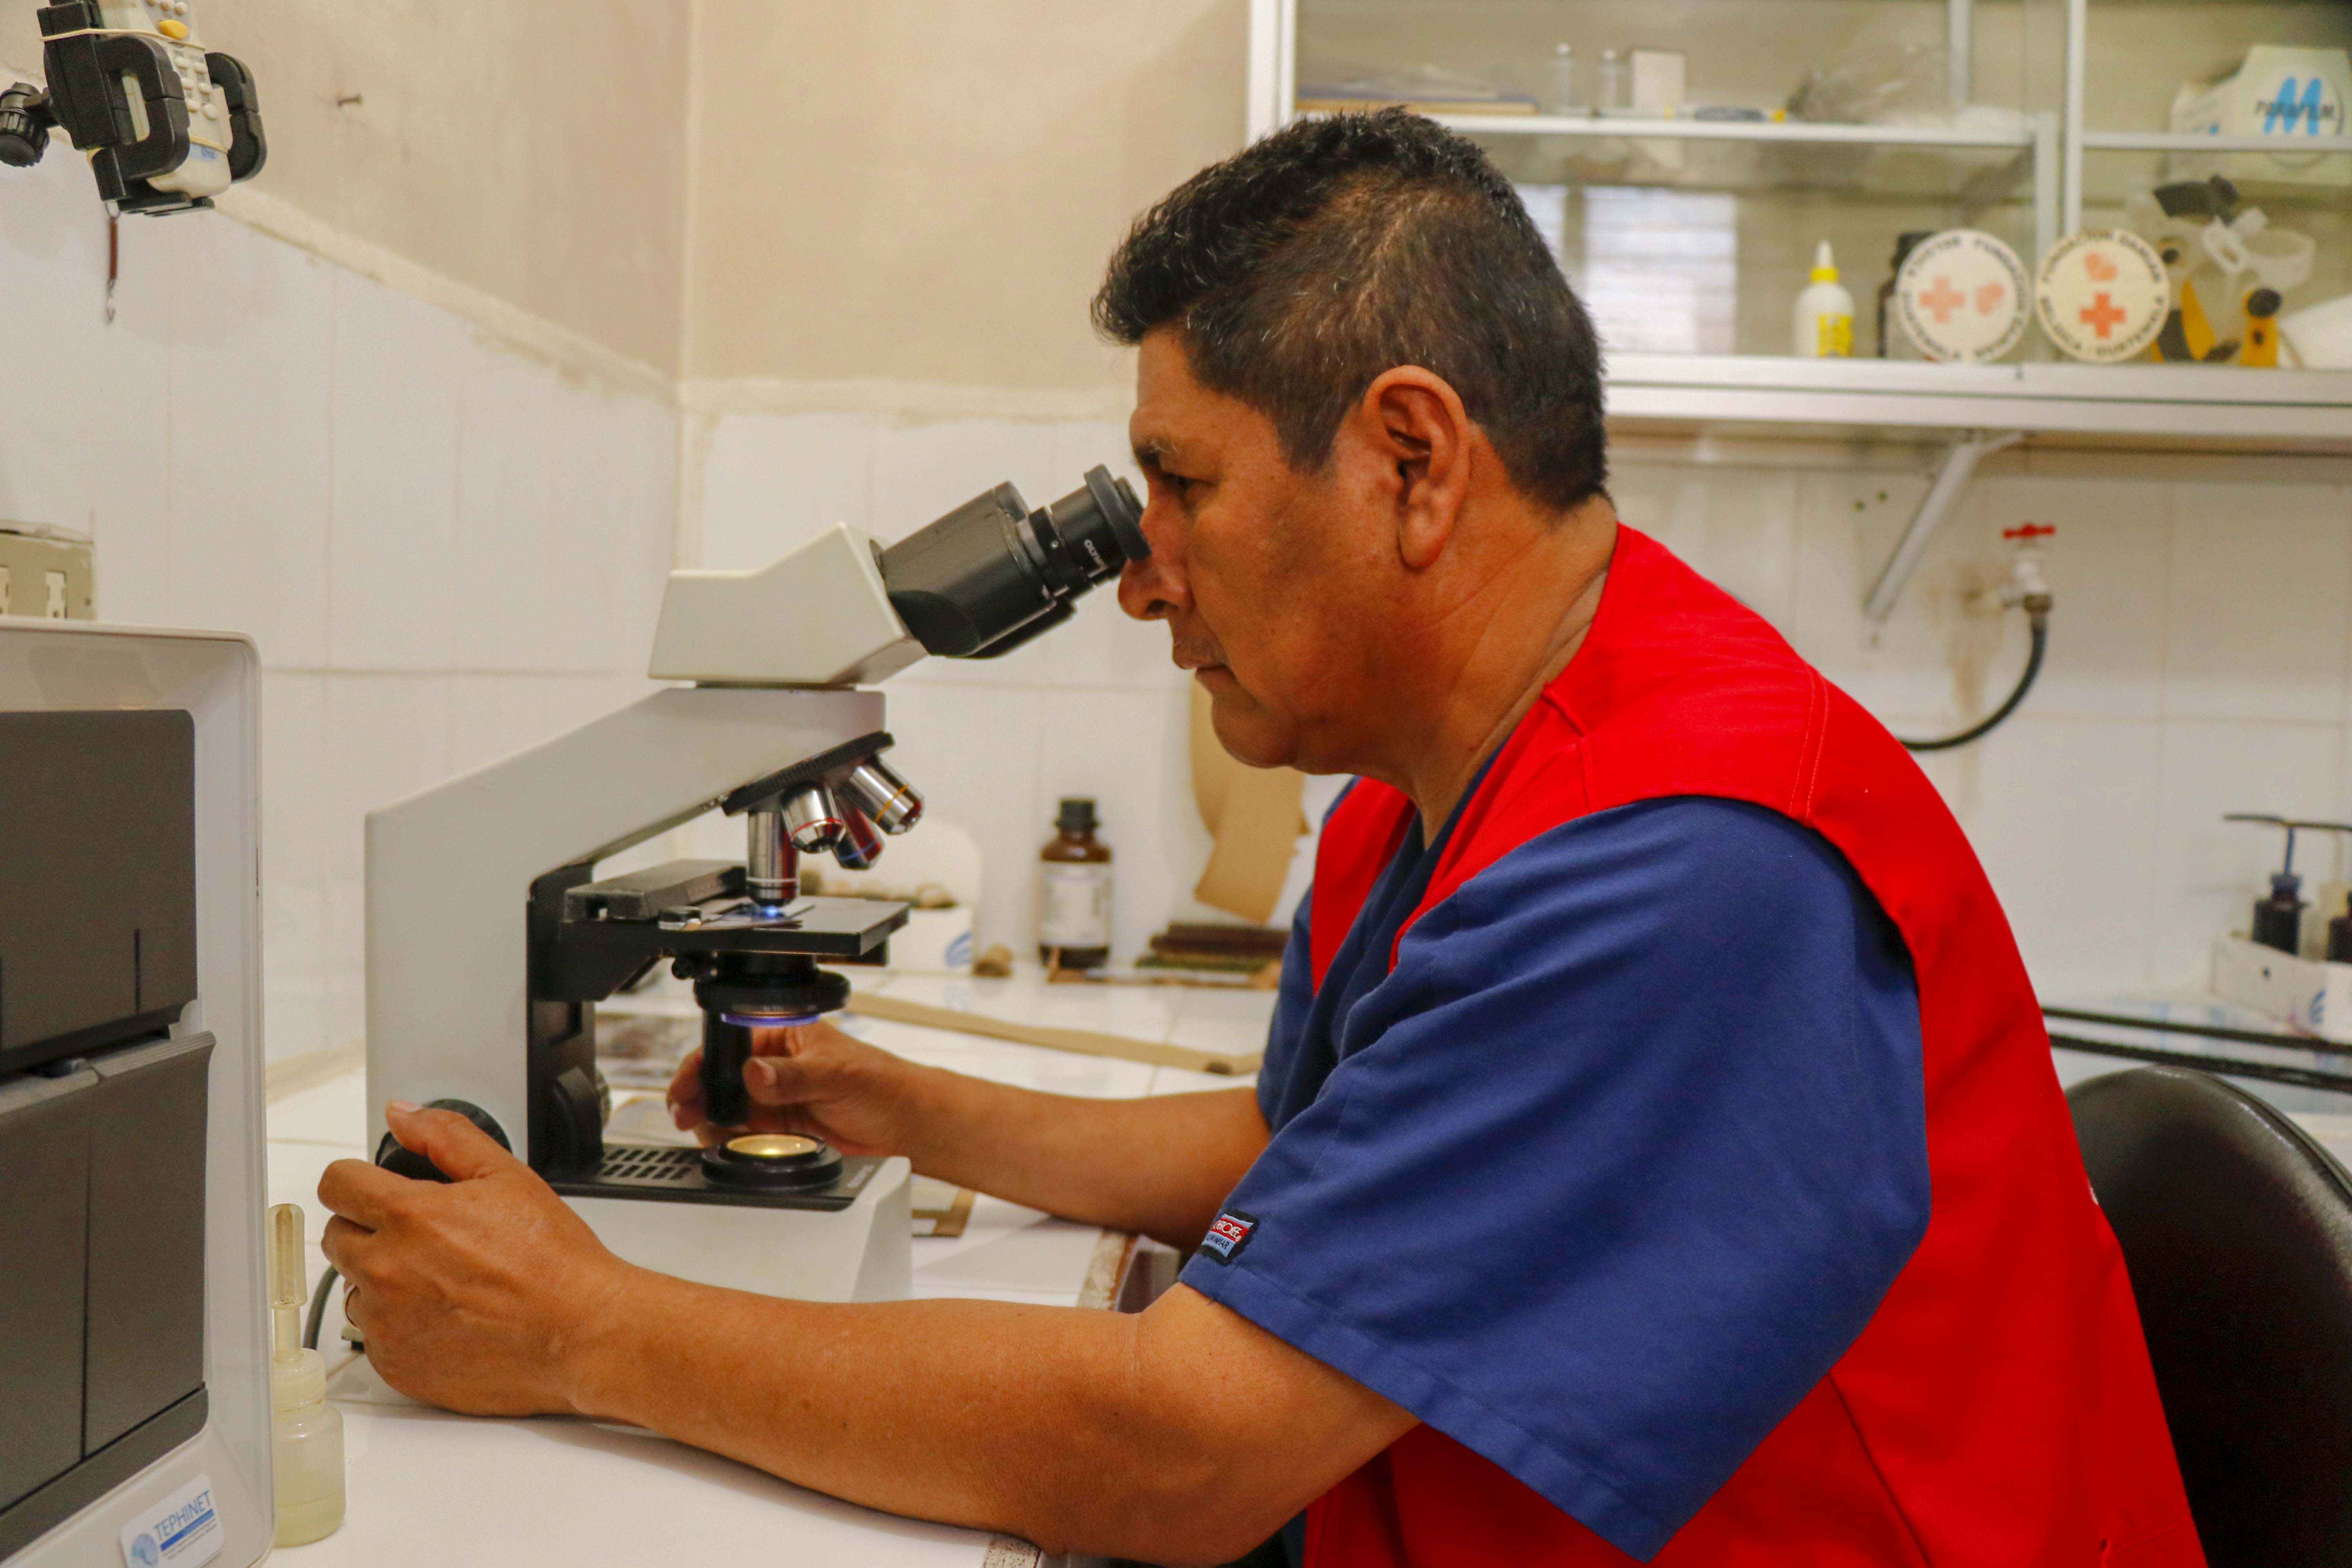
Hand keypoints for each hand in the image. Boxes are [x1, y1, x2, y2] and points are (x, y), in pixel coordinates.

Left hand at [318, 1101, 635, 1416]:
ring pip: (354, 1288)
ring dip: (382, 1280)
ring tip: (441, 1281)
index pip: (336, 1184)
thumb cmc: (552, 1259)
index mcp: (409, 1217)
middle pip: (337, 1236)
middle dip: (371, 1228)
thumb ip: (446, 1136)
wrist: (578, 1332)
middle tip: (424, 1236)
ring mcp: (386, 1323)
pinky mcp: (394, 1364)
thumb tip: (402, 1115)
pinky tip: (446, 1316)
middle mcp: (386, 1271)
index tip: (373, 1188)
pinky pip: (374, 1336)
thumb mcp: (507, 1176)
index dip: (357, 1179)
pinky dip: (399, 1324)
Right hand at [667, 1016, 916, 1155]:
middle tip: (685, 1114)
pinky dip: (728, 1142)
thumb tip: (755, 1073)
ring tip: (707, 1133)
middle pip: (718, 1079)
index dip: (702, 1063)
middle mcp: (771, 1065)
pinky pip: (740, 1135)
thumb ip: (792, 1075)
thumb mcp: (833, 1072)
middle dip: (697, 1097)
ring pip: (723, 1110)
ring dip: (710, 1122)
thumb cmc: (878, 1082)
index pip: (728, 1043)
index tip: (686, 1085)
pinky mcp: (776, 1129)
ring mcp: (771, 1098)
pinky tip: (727, 1146)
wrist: (902, 1124)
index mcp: (781, 1034)